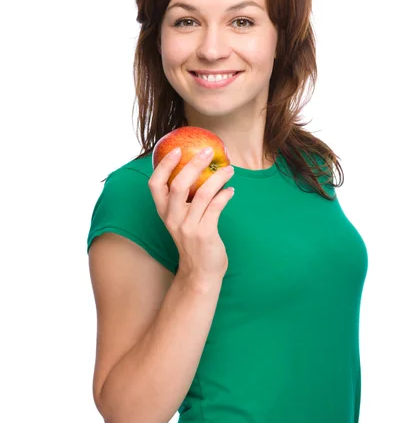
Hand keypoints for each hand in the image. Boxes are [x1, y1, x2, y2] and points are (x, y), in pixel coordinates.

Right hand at [148, 146, 234, 277]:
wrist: (200, 273)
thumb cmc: (193, 242)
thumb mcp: (182, 220)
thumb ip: (185, 201)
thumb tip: (200, 170)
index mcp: (164, 213)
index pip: (155, 184)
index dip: (164, 165)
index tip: (177, 150)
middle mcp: (173, 219)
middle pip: (178, 184)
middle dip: (194, 164)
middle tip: (208, 151)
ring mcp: (188, 227)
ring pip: (202, 194)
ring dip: (218, 177)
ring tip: (229, 170)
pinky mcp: (205, 234)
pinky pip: (216, 207)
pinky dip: (225, 195)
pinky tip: (231, 190)